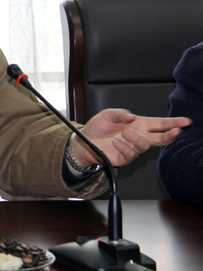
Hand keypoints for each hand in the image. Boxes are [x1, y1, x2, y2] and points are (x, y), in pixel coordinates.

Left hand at [72, 108, 190, 167]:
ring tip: (125, 133)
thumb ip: (120, 113)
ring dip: (136, 139)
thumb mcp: (107, 114)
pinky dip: (123, 147)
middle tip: (175, 132)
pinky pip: (130, 154)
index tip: (185, 122)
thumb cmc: (98, 127)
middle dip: (170, 135)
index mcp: (138, 124)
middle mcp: (139, 136)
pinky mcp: (126, 157)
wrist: (85, 141)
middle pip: (161, 138)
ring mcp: (133, 148)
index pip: (159, 124)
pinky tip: (115, 142)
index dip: (173, 123)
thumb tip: (132, 116)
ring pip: (145, 146)